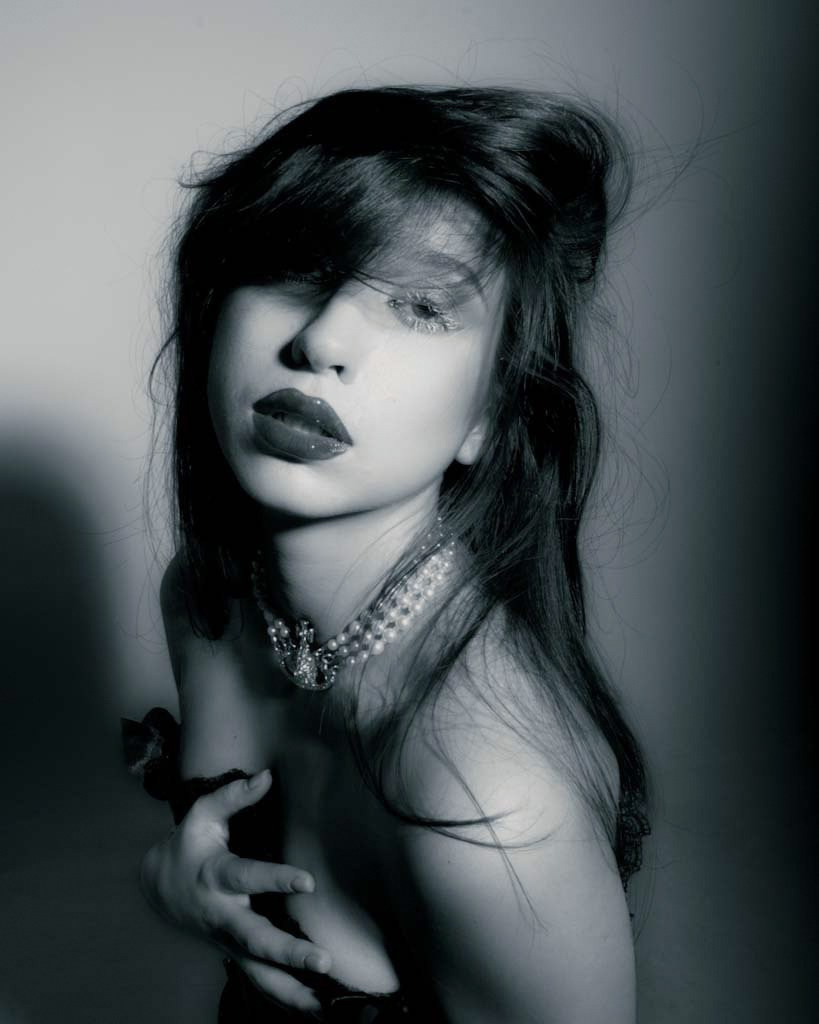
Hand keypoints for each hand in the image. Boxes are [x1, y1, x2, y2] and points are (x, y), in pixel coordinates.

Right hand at [140, 769, 330, 1014]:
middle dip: (287, 952)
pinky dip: (285, 1000)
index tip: (308, 880)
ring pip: (256, 972)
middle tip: (322, 960)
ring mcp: (227, 941)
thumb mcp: (203, 815)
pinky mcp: (235, 956)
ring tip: (323, 1007)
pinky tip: (316, 1014)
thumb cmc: (189, 846)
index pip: (246, 876)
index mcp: (215, 876)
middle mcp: (222, 915)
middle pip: (254, 938)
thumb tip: (267, 776)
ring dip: (289, 990)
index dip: (275, 878)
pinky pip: (260, 983)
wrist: (158, 886)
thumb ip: (233, 796)